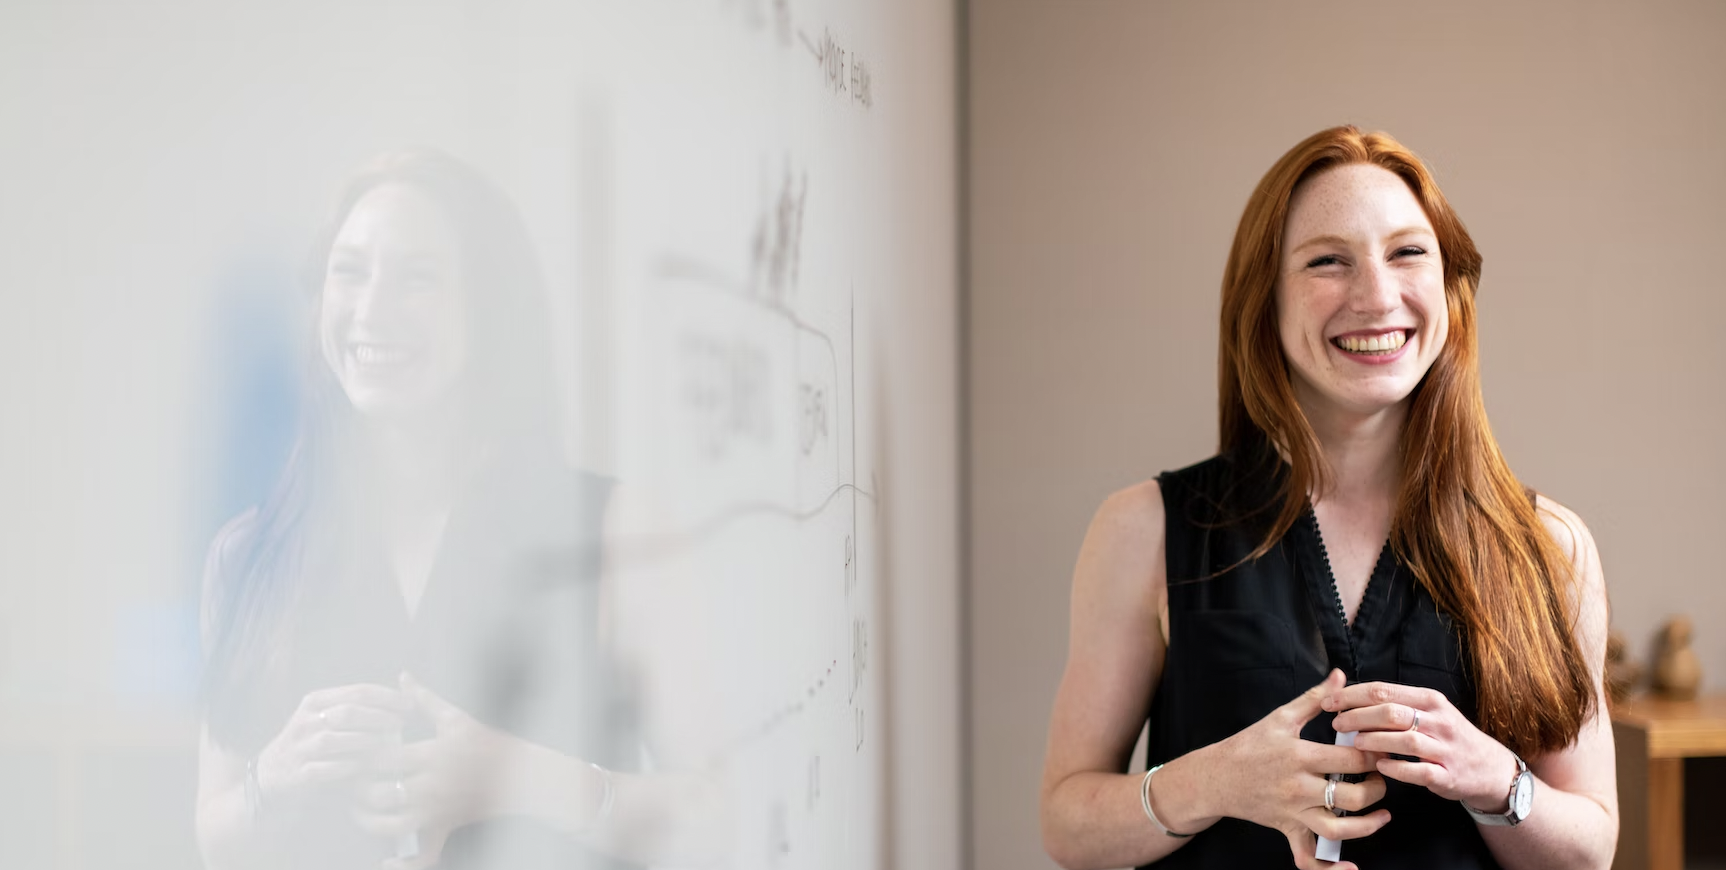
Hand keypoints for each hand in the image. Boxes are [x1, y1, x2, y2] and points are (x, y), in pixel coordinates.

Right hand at [256, 684, 412, 811]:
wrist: (270, 777)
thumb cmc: (310, 745)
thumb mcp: (325, 718)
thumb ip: (355, 708)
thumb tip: (404, 697)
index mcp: (315, 702)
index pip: (358, 691)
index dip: (387, 697)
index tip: (411, 704)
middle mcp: (305, 722)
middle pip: (348, 712)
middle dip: (379, 717)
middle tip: (401, 724)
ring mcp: (299, 748)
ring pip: (334, 739)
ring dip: (365, 741)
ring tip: (388, 745)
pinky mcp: (297, 775)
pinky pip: (324, 769)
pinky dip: (346, 767)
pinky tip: (364, 767)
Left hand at [351, 673, 512, 860]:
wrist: (519, 773)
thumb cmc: (486, 743)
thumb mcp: (455, 718)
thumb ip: (424, 699)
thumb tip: (402, 677)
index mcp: (432, 755)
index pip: (382, 758)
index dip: (360, 757)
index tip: (352, 752)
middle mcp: (432, 785)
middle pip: (379, 793)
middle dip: (358, 790)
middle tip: (349, 782)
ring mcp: (437, 811)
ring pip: (390, 825)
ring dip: (368, 820)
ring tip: (360, 810)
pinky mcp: (444, 827)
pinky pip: (422, 855)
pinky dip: (402, 865)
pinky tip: (384, 863)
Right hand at [1210, 669, 1390, 869]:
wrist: (1215, 777)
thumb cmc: (1249, 745)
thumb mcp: (1280, 717)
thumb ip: (1315, 698)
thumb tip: (1340, 676)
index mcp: (1299, 756)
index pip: (1351, 759)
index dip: (1375, 754)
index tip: (1383, 748)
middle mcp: (1298, 788)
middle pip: (1353, 796)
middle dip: (1377, 787)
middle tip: (1382, 777)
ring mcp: (1294, 813)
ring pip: (1339, 829)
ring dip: (1368, 825)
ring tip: (1382, 814)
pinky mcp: (1288, 830)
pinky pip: (1309, 858)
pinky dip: (1331, 869)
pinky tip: (1351, 868)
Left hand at [1323, 682, 1518, 811]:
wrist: (1490, 768)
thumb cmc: (1448, 737)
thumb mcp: (1429, 711)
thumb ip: (1396, 703)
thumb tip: (1350, 697)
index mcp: (1429, 700)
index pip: (1383, 691)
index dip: (1351, 695)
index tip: (1329, 702)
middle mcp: (1438, 720)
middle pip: (1390, 712)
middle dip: (1357, 716)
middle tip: (1336, 724)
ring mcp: (1445, 748)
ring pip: (1404, 739)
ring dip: (1374, 740)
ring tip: (1354, 743)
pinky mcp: (1447, 775)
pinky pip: (1419, 771)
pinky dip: (1397, 768)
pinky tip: (1380, 766)